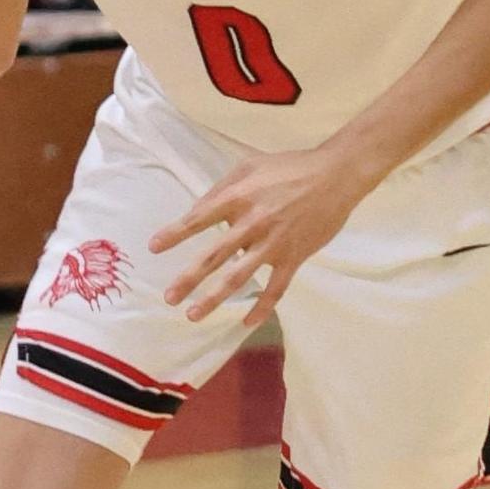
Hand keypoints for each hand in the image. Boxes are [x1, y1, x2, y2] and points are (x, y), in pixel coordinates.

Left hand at [148, 147, 369, 328]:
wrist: (335, 176)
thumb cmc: (289, 167)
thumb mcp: (249, 166)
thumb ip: (222, 188)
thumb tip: (198, 211)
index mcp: (239, 197)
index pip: (199, 218)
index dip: (175, 233)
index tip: (154, 247)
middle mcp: (253, 223)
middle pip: (214, 255)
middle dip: (189, 278)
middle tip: (168, 297)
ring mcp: (274, 243)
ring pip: (239, 277)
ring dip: (215, 298)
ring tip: (193, 315)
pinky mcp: (294, 257)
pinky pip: (276, 289)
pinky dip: (262, 307)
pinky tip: (246, 323)